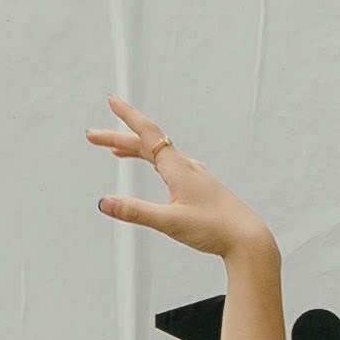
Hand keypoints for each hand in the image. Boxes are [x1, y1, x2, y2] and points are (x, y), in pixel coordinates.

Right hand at [87, 91, 268, 262]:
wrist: (248, 239)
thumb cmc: (214, 229)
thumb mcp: (169, 222)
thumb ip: (135, 212)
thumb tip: (104, 203)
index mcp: (178, 168)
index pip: (148, 133)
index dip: (127, 116)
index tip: (112, 100)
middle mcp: (186, 166)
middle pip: (147, 144)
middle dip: (118, 138)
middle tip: (92, 137)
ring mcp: (194, 176)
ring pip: (159, 154)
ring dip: (134, 150)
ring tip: (114, 151)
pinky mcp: (200, 187)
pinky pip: (170, 165)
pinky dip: (153, 162)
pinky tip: (154, 169)